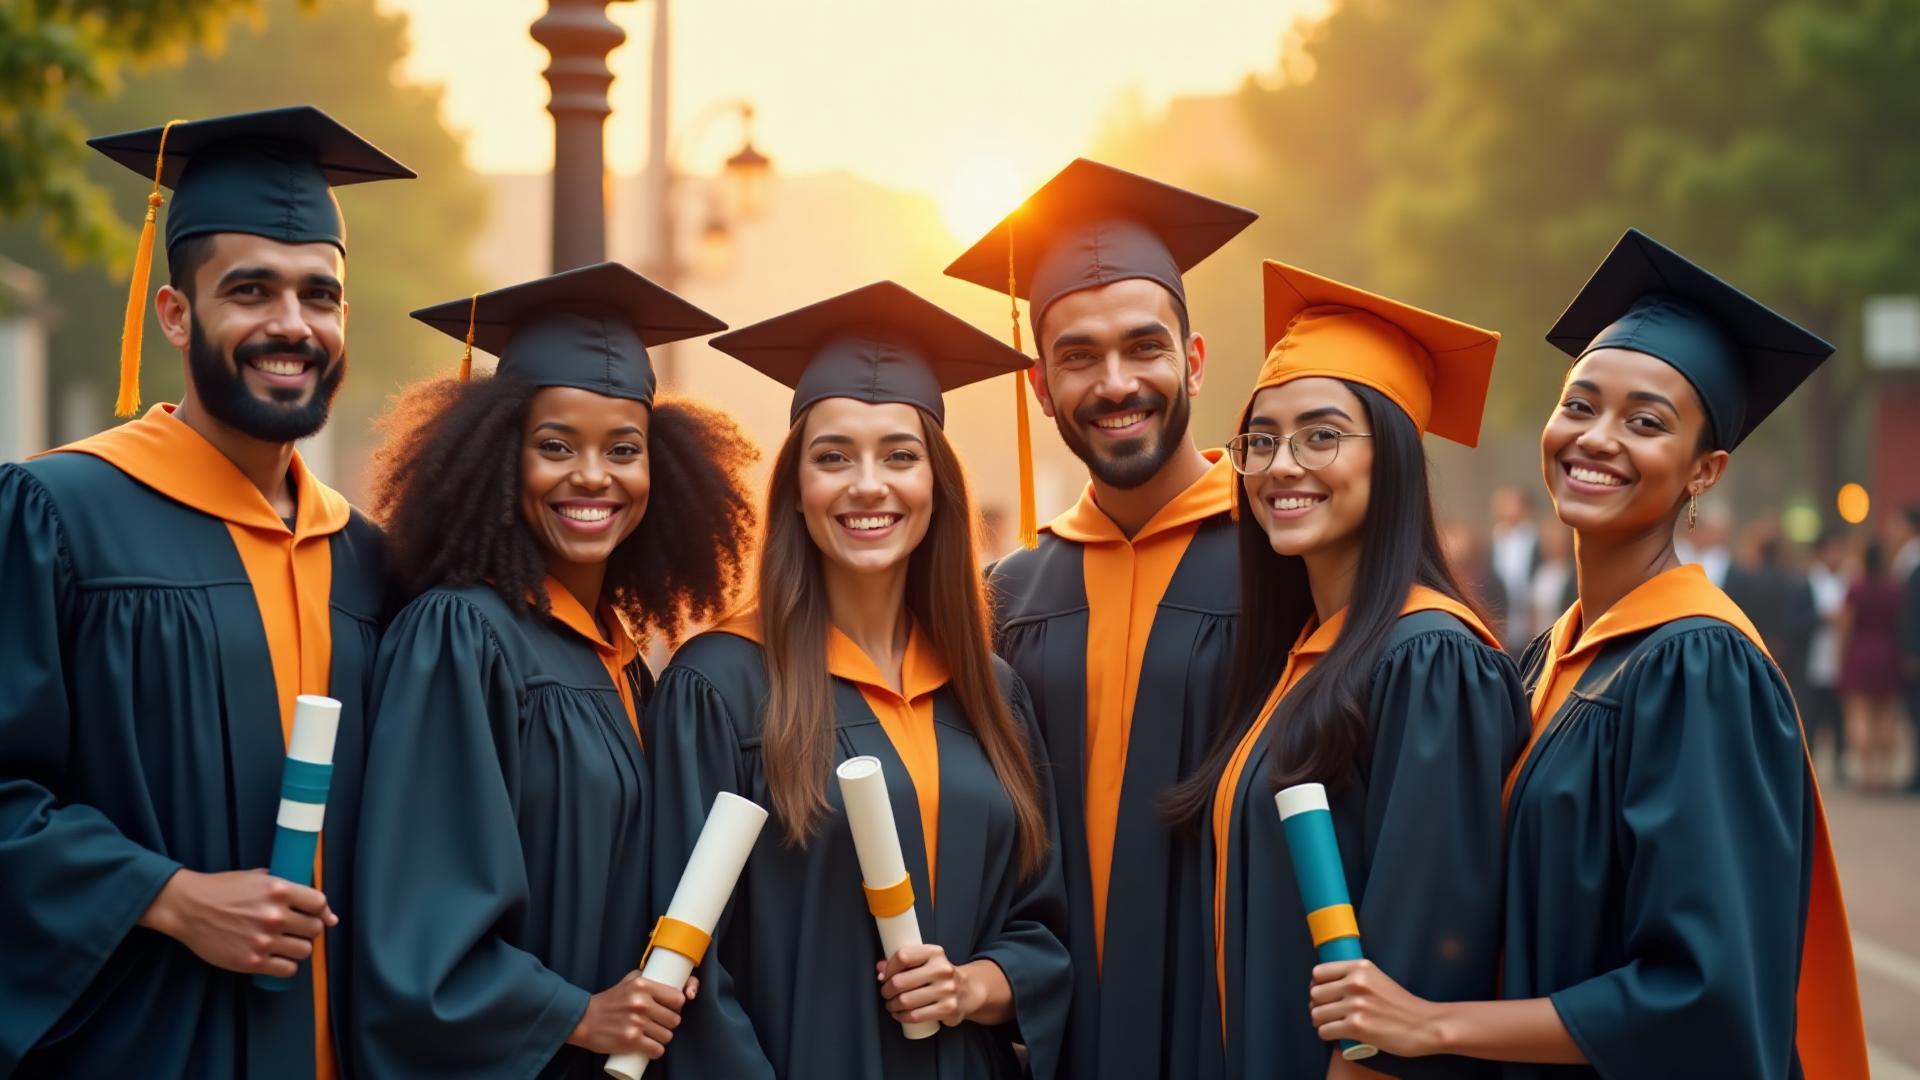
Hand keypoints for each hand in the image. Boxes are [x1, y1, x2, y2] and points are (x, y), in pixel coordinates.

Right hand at [137, 868, 334, 978]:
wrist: (188, 908)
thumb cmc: (222, 890)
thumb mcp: (257, 877)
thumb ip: (287, 887)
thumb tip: (324, 909)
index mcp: (279, 890)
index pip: (320, 903)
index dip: (321, 910)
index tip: (316, 914)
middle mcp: (275, 915)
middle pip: (315, 929)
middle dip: (309, 929)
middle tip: (297, 930)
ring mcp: (264, 940)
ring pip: (305, 951)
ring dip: (299, 948)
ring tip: (286, 944)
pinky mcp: (252, 961)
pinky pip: (287, 970)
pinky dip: (286, 966)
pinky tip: (277, 959)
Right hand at [565, 970, 696, 1056]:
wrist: (583, 1019)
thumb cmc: (607, 1001)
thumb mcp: (627, 981)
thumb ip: (646, 977)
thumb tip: (667, 978)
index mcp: (643, 985)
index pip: (678, 998)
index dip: (677, 1006)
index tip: (671, 1009)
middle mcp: (642, 1002)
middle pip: (675, 1019)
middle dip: (669, 1024)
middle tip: (660, 1024)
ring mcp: (636, 1022)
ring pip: (667, 1036)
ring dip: (662, 1039)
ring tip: (654, 1036)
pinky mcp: (631, 1040)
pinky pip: (657, 1050)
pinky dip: (655, 1051)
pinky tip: (651, 1048)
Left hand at [877, 944, 973, 1027]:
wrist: (969, 990)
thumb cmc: (940, 975)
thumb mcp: (926, 961)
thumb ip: (904, 962)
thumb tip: (880, 968)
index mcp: (934, 953)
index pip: (903, 956)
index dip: (888, 968)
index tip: (884, 976)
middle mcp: (942, 969)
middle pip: (900, 981)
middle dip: (886, 991)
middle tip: (886, 993)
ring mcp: (946, 990)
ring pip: (906, 1001)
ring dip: (892, 1005)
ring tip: (891, 1005)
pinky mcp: (948, 1008)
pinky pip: (916, 1016)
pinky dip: (902, 1017)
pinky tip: (900, 1015)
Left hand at [1309, 959, 1444, 1057]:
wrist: (1425, 1025)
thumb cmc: (1402, 1005)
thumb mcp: (1377, 978)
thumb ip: (1355, 977)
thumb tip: (1325, 986)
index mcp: (1360, 967)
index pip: (1318, 972)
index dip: (1317, 986)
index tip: (1323, 995)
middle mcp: (1356, 982)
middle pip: (1314, 994)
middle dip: (1317, 1005)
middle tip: (1327, 1013)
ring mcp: (1356, 1005)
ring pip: (1316, 1014)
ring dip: (1320, 1022)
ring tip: (1330, 1024)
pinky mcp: (1357, 1027)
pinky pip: (1324, 1031)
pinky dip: (1326, 1035)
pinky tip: (1334, 1035)